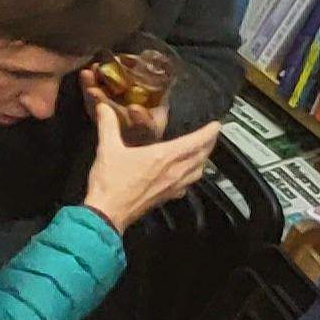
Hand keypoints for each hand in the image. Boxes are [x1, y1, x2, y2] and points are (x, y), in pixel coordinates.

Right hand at [81, 109, 220, 229]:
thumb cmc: (111, 181)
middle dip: (210, 144)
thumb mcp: (107, 148)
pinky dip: (192, 175)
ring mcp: (173, 186)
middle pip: (202, 156)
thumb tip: (104, 108)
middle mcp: (174, 171)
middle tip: (212, 135)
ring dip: (204, 159)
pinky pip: (188, 184)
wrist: (108, 212)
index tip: (216, 124)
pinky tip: (186, 174)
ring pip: (198, 171)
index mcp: (164, 156)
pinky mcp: (168, 196)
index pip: (195, 142)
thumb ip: (107, 125)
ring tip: (202, 152)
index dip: (209, 132)